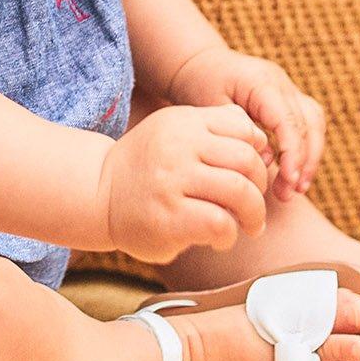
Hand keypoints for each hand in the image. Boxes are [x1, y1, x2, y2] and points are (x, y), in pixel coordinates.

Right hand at [96, 103, 269, 263]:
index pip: (243, 128)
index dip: (258, 153)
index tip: (252, 173)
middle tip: (253, 204)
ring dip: (253, 214)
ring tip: (248, 225)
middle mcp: (177, 146)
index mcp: (183, 121)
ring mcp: (172, 181)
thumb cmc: (147, 165)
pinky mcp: (169, 218)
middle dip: (260, 186)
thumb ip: (214, 127)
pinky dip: (229, 235)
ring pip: (239, 192)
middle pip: (247, 160)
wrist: (99, 192)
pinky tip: (220, 239)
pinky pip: (221, 223)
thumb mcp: (175, 130)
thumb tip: (260, 138)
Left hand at [166, 45, 326, 202]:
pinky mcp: (287, 97)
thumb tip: (264, 161)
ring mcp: (287, 87)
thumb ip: (236, 133)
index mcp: (261, 81)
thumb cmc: (198, 84)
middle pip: (307, 123)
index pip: (288, 120)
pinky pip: (308, 122)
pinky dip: (305, 148)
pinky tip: (292, 173)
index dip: (293, 153)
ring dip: (310, 157)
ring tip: (295, 188)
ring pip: (314, 122)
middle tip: (289, 193)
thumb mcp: (209, 108)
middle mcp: (280, 81)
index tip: (289, 181)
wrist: (197, 61)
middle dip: (303, 162)